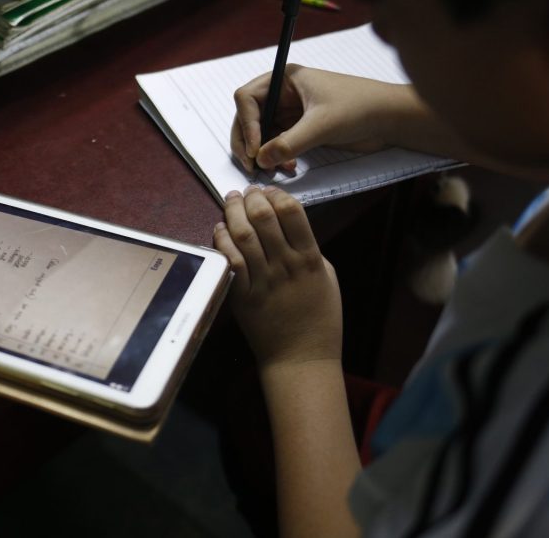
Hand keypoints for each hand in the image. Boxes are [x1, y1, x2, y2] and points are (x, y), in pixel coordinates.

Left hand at [213, 185, 342, 366]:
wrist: (301, 357)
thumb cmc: (319, 318)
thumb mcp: (327, 277)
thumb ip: (309, 249)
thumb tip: (288, 224)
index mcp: (310, 259)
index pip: (292, 213)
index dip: (277, 195)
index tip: (269, 191)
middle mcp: (285, 266)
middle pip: (264, 218)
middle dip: (252, 198)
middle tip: (246, 192)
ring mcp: (262, 281)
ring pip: (243, 235)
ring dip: (234, 211)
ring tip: (231, 201)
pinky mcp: (243, 296)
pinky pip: (230, 261)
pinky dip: (222, 239)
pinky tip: (220, 229)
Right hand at [230, 65, 401, 172]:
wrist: (390, 120)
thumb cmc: (361, 108)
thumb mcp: (322, 125)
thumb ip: (288, 143)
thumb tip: (260, 159)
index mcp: (284, 79)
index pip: (247, 98)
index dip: (246, 124)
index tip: (254, 149)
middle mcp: (283, 94)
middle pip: (248, 117)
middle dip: (248, 142)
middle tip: (252, 166)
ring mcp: (290, 112)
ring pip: (260, 134)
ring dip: (262, 154)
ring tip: (273, 170)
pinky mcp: (300, 130)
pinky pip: (276, 144)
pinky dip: (276, 158)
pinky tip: (288, 168)